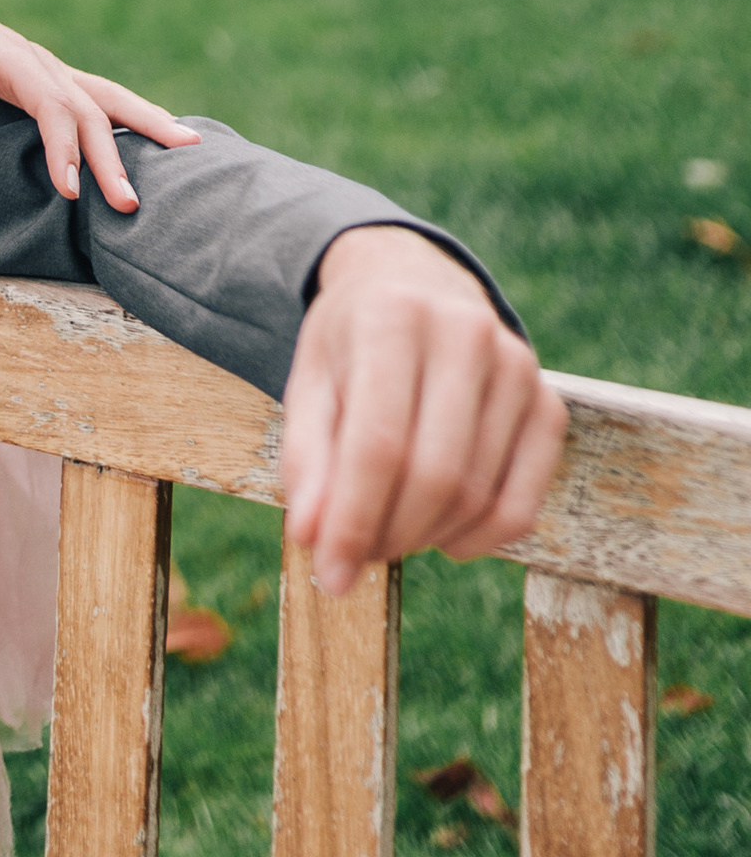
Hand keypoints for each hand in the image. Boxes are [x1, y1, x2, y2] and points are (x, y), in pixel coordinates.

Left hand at [0, 0, 198, 213]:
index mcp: (11, 55)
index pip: (50, 103)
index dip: (63, 145)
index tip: (69, 190)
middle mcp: (39, 61)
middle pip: (88, 106)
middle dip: (113, 154)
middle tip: (131, 203)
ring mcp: (48, 70)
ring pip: (106, 96)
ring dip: (145, 124)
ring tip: (191, 148)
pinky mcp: (49, 81)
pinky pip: (97, 100)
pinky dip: (130, 117)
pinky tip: (157, 137)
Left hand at [281, 224, 565, 596]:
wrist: (414, 281)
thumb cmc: (352, 342)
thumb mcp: (310, 382)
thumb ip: (307, 458)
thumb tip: (311, 538)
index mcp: (391, 317)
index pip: (377, 443)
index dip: (352, 520)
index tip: (329, 574)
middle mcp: (464, 333)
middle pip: (434, 473)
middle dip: (390, 536)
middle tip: (356, 559)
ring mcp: (517, 367)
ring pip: (476, 494)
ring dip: (427, 539)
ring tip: (388, 537)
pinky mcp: (548, 403)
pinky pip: (523, 503)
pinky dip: (481, 540)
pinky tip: (443, 539)